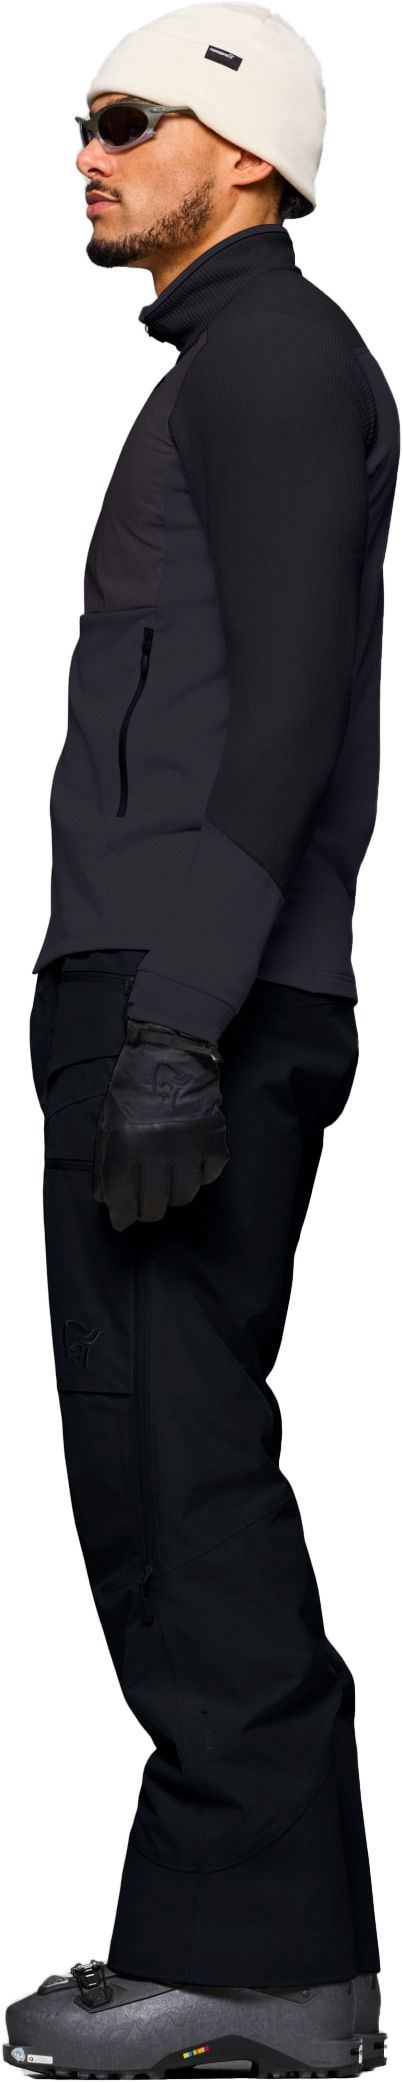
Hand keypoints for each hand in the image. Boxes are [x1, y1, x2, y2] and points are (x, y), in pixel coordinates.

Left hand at [92, 1018, 230, 1227]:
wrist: (171, 1048)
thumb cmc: (134, 1084)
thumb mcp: (108, 1120)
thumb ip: (106, 1160)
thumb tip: (107, 1197)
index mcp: (126, 1146)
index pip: (123, 1200)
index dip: (123, 1216)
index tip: (124, 1221)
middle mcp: (157, 1150)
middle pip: (155, 1205)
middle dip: (148, 1210)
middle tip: (146, 1205)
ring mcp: (188, 1146)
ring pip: (184, 1196)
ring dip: (174, 1195)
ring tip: (168, 1184)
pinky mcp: (213, 1138)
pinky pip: (210, 1175)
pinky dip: (201, 1175)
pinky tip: (191, 1165)